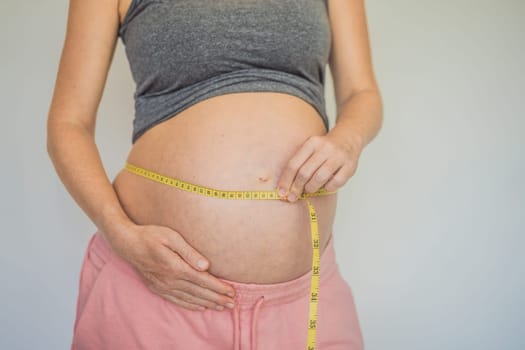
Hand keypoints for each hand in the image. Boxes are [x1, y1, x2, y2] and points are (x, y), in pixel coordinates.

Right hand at [112, 223, 235, 311]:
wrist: (126, 243)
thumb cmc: (151, 235)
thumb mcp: (171, 237)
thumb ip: (189, 252)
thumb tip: (206, 266)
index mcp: (175, 267)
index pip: (203, 280)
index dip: (218, 288)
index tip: (231, 292)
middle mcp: (170, 280)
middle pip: (199, 292)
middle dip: (217, 298)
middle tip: (232, 304)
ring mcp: (163, 286)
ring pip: (190, 298)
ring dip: (207, 303)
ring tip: (221, 307)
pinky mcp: (157, 288)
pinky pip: (177, 300)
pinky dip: (190, 305)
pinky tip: (200, 307)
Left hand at [276, 131, 362, 201]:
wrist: (348, 139)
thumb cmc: (324, 148)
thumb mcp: (310, 148)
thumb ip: (299, 163)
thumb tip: (286, 187)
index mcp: (312, 143)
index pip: (294, 164)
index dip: (286, 180)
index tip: (281, 192)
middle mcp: (325, 148)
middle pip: (305, 172)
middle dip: (296, 187)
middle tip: (293, 196)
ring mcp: (339, 156)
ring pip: (320, 178)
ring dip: (311, 187)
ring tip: (309, 189)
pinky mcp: (350, 166)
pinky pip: (336, 182)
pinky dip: (328, 187)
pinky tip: (325, 186)